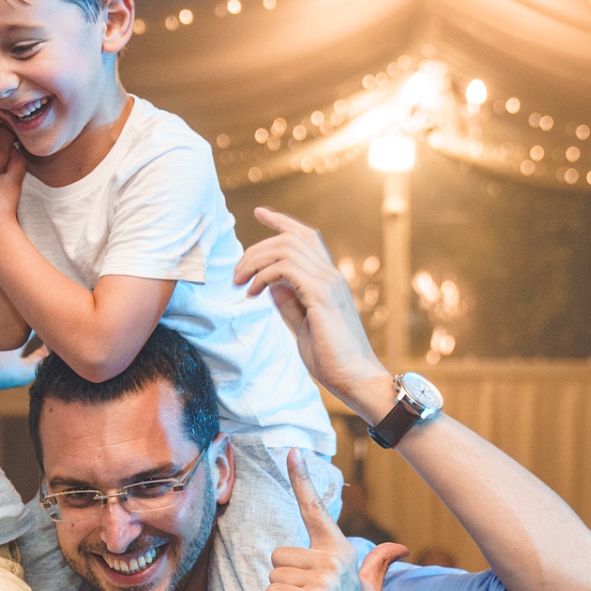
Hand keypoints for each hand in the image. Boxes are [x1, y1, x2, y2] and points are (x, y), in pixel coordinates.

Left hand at [234, 208, 392, 421]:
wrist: (354, 377)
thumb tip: (270, 283)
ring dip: (256, 261)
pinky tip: (253, 292)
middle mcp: (330, 275)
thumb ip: (289, 302)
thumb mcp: (303, 325)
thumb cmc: (331, 357)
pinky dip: (264, 275)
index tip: (259, 213)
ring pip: (286, 248)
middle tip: (236, 274)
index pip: (306, 237)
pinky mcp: (321, 296)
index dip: (281, 222)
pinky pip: (287, 269)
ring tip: (240, 283)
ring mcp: (328, 283)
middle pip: (290, 238)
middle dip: (256, 249)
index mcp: (328, 280)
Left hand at [266, 451, 407, 590]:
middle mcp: (335, 561)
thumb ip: (377, 565)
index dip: (301, 479)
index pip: (316, 511)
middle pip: (278, 555)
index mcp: (343, 553)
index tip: (291, 451)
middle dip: (283, 582)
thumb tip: (401, 549)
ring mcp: (324, 580)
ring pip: (272, 576)